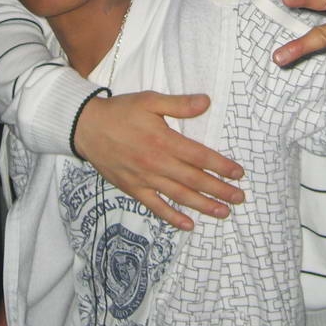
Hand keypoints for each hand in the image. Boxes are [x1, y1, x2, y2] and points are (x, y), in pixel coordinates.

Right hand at [75, 92, 244, 229]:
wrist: (86, 127)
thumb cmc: (120, 112)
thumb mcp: (150, 100)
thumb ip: (179, 104)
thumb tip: (207, 102)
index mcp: (164, 141)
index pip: (200, 157)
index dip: (222, 166)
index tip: (238, 174)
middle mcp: (157, 163)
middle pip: (195, 180)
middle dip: (219, 190)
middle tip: (239, 198)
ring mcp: (145, 179)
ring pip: (180, 196)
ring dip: (204, 206)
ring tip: (223, 212)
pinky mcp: (133, 189)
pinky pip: (156, 206)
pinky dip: (173, 217)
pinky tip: (188, 225)